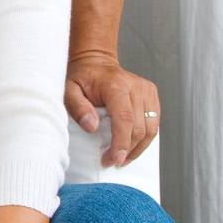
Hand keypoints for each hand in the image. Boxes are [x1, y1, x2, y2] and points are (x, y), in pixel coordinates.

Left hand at [64, 50, 159, 165]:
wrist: (96, 61)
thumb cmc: (82, 77)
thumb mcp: (69, 89)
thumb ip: (77, 107)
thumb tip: (92, 126)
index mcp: (115, 84)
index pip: (125, 118)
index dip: (122, 143)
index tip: (114, 159)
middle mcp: (135, 86)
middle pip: (139, 127)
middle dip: (126, 150)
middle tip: (110, 161)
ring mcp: (147, 90)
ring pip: (151, 129)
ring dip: (137, 148)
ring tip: (121, 157)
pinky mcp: (152, 95)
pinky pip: (154, 124)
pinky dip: (144, 139)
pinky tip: (131, 146)